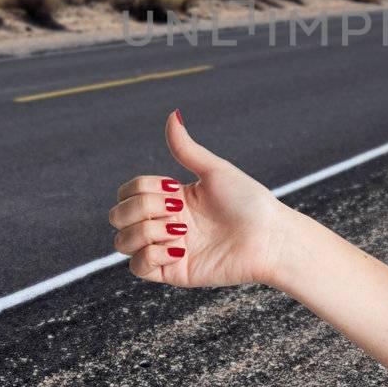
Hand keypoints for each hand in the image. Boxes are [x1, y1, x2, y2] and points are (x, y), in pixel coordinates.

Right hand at [107, 109, 294, 288]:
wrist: (269, 237)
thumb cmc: (249, 202)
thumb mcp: (215, 171)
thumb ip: (186, 149)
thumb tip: (172, 114)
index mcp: (171, 198)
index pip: (129, 191)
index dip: (142, 189)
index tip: (175, 189)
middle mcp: (165, 223)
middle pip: (118, 216)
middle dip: (142, 209)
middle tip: (178, 211)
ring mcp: (167, 248)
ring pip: (122, 242)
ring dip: (147, 232)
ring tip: (181, 232)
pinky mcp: (173, 272)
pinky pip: (137, 266)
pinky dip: (152, 255)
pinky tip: (180, 250)